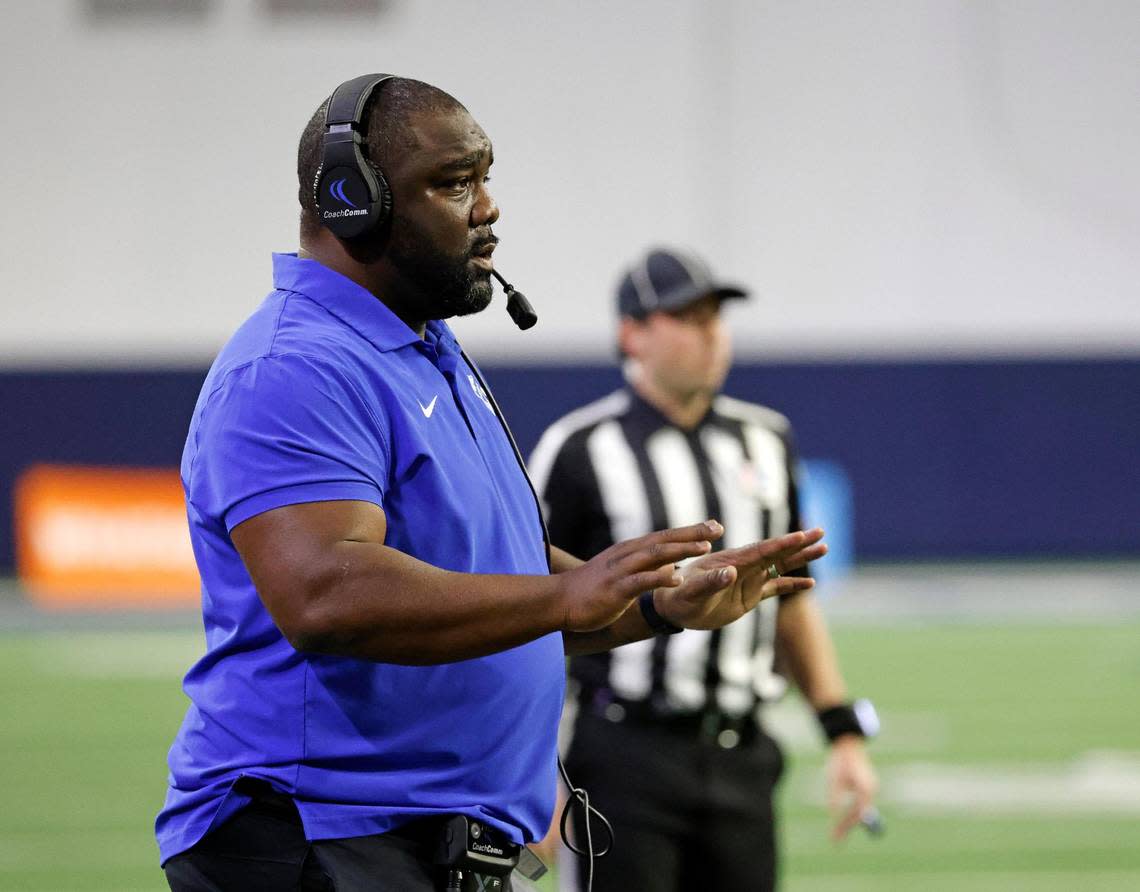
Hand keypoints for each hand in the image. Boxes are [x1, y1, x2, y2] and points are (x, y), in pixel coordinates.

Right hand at [556, 520, 721, 631]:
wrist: (559, 600)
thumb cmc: (592, 589)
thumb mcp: (622, 573)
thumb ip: (646, 567)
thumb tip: (671, 565)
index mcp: (630, 550)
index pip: (664, 536)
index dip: (690, 530)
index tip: (715, 525)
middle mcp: (627, 555)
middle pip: (664, 540)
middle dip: (692, 533)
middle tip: (717, 527)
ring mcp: (620, 571)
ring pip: (655, 556)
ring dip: (681, 550)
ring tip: (705, 547)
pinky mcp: (615, 590)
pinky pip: (640, 582)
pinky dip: (659, 579)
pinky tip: (678, 580)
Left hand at [653, 528, 826, 629]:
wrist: (672, 607)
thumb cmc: (678, 596)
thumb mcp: (692, 591)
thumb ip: (711, 581)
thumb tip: (731, 572)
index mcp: (732, 561)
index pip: (762, 550)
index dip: (782, 543)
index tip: (802, 535)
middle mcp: (744, 567)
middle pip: (777, 552)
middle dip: (799, 543)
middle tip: (822, 531)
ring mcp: (748, 580)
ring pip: (780, 566)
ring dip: (801, 558)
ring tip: (824, 548)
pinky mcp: (749, 595)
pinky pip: (775, 587)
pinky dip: (792, 585)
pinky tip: (810, 583)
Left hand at [826, 736, 878, 840]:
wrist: (847, 743)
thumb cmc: (839, 761)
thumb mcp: (833, 781)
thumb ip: (835, 798)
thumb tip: (834, 816)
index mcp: (865, 788)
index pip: (857, 814)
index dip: (846, 827)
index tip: (837, 838)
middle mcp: (871, 790)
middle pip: (859, 815)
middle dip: (846, 827)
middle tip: (835, 839)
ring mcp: (871, 788)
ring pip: (858, 810)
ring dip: (848, 821)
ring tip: (836, 832)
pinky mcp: (867, 787)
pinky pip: (859, 804)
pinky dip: (850, 812)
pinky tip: (842, 820)